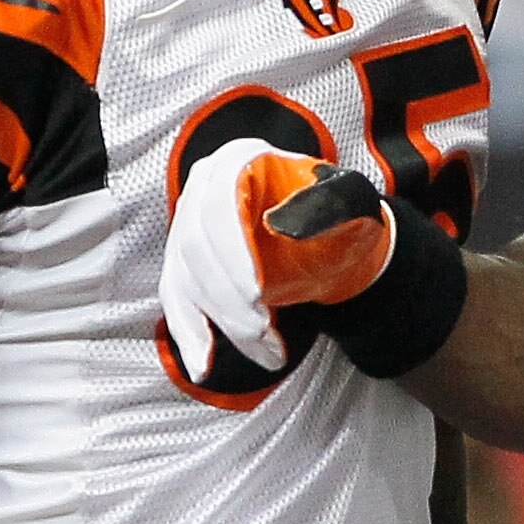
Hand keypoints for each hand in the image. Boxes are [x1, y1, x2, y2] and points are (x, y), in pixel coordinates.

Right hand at [160, 137, 394, 380]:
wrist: (331, 238)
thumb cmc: (338, 214)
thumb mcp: (347, 201)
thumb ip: (330, 203)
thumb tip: (286, 224)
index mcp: (238, 160)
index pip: (216, 205)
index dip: (231, 252)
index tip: (258, 293)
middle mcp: (203, 188)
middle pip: (194, 247)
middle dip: (228, 297)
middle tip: (264, 328)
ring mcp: (188, 225)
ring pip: (186, 280)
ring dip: (223, 321)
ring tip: (266, 348)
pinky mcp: (185, 263)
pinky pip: (176, 300)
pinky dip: (188, 334)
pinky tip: (204, 364)